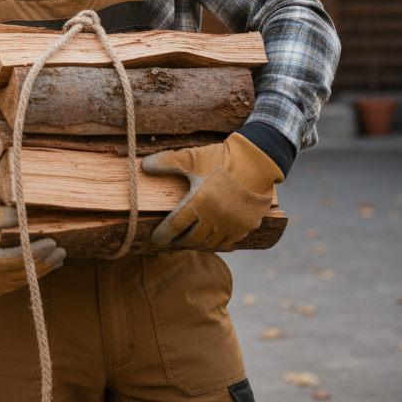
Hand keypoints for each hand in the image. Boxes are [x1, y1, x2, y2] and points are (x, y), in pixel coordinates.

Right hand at [0, 207, 65, 299]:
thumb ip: (1, 217)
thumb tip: (23, 216)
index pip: (21, 260)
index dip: (38, 252)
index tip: (53, 242)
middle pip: (24, 274)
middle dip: (45, 263)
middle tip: (62, 252)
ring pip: (21, 282)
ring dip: (39, 271)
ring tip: (56, 260)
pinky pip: (13, 285)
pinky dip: (27, 276)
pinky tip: (39, 268)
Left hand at [143, 132, 283, 249]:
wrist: (257, 161)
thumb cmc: (220, 159)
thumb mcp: (190, 159)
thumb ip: (167, 164)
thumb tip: (144, 166)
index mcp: (197, 204)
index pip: (174, 227)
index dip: (163, 234)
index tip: (157, 238)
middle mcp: (214, 220)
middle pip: (191, 238)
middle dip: (181, 239)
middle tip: (175, 237)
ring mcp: (232, 225)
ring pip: (211, 242)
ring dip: (199, 242)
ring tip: (193, 238)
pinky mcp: (247, 226)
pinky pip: (230, 241)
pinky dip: (219, 241)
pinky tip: (214, 237)